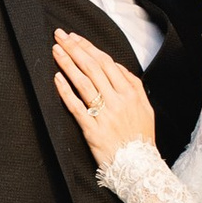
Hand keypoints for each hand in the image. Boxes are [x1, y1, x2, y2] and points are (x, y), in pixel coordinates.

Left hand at [53, 27, 156, 170]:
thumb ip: (133, 85)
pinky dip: (66, 91)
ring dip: (68, 64)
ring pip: (83, 83)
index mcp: (131, 93)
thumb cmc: (140, 138)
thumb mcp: (145, 108)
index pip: (106, 63)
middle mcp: (118, 100)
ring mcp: (104, 115)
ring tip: (56, 50)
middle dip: (75, 49)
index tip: (75, 37)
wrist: (139, 167)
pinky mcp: (92, 129)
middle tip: (60, 35)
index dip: (89, 47)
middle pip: (92, 68)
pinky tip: (57, 78)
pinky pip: (76, 106)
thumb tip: (117, 67)